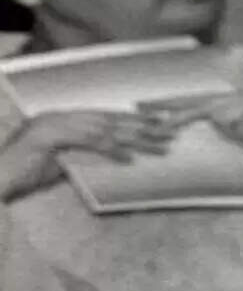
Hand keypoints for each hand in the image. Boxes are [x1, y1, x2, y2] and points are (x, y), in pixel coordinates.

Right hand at [0, 111, 175, 200]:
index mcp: (64, 120)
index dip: (134, 120)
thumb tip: (114, 158)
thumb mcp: (60, 163)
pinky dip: (108, 149)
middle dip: (142, 125)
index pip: (106, 117)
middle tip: (171, 130)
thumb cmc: (23, 173)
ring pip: (103, 128)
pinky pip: (84, 142)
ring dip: (134, 136)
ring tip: (160, 142)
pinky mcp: (46, 137)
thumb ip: (83, 156)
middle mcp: (60, 117)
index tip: (160, 125)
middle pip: (110, 119)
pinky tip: (128, 158)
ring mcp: (52, 124)